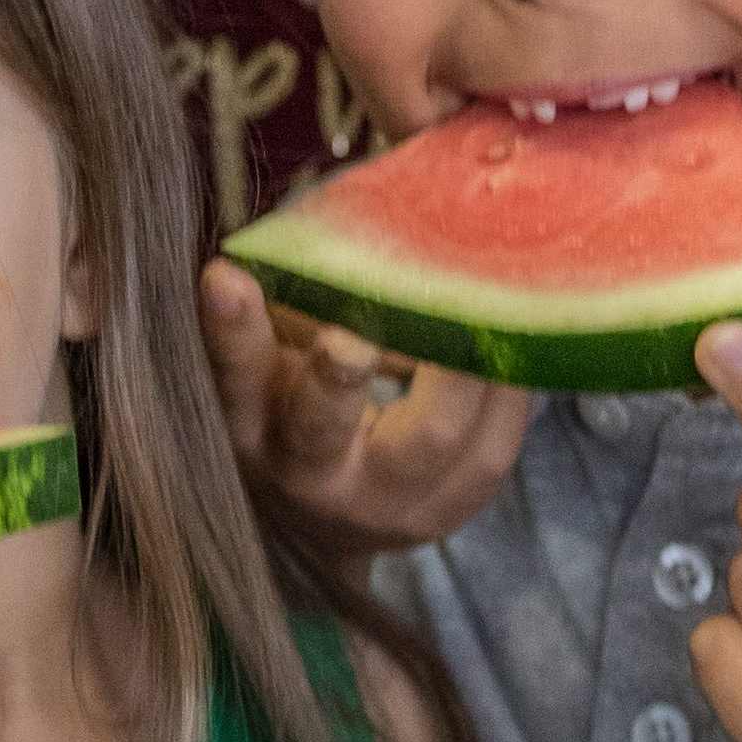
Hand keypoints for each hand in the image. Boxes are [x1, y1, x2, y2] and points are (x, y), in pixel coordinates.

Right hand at [200, 258, 532, 562]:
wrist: (318, 522)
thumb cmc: (289, 410)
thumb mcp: (267, 363)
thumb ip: (284, 298)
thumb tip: (330, 219)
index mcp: (252, 426)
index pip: (235, 374)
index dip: (230, 330)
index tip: (225, 277)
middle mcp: (310, 474)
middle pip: (325, 426)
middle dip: (349, 367)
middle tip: (380, 301)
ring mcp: (384, 502)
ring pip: (432, 440)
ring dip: (463, 368)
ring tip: (482, 297)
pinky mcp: (448, 511)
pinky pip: (491, 449)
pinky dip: (508, 391)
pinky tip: (516, 339)